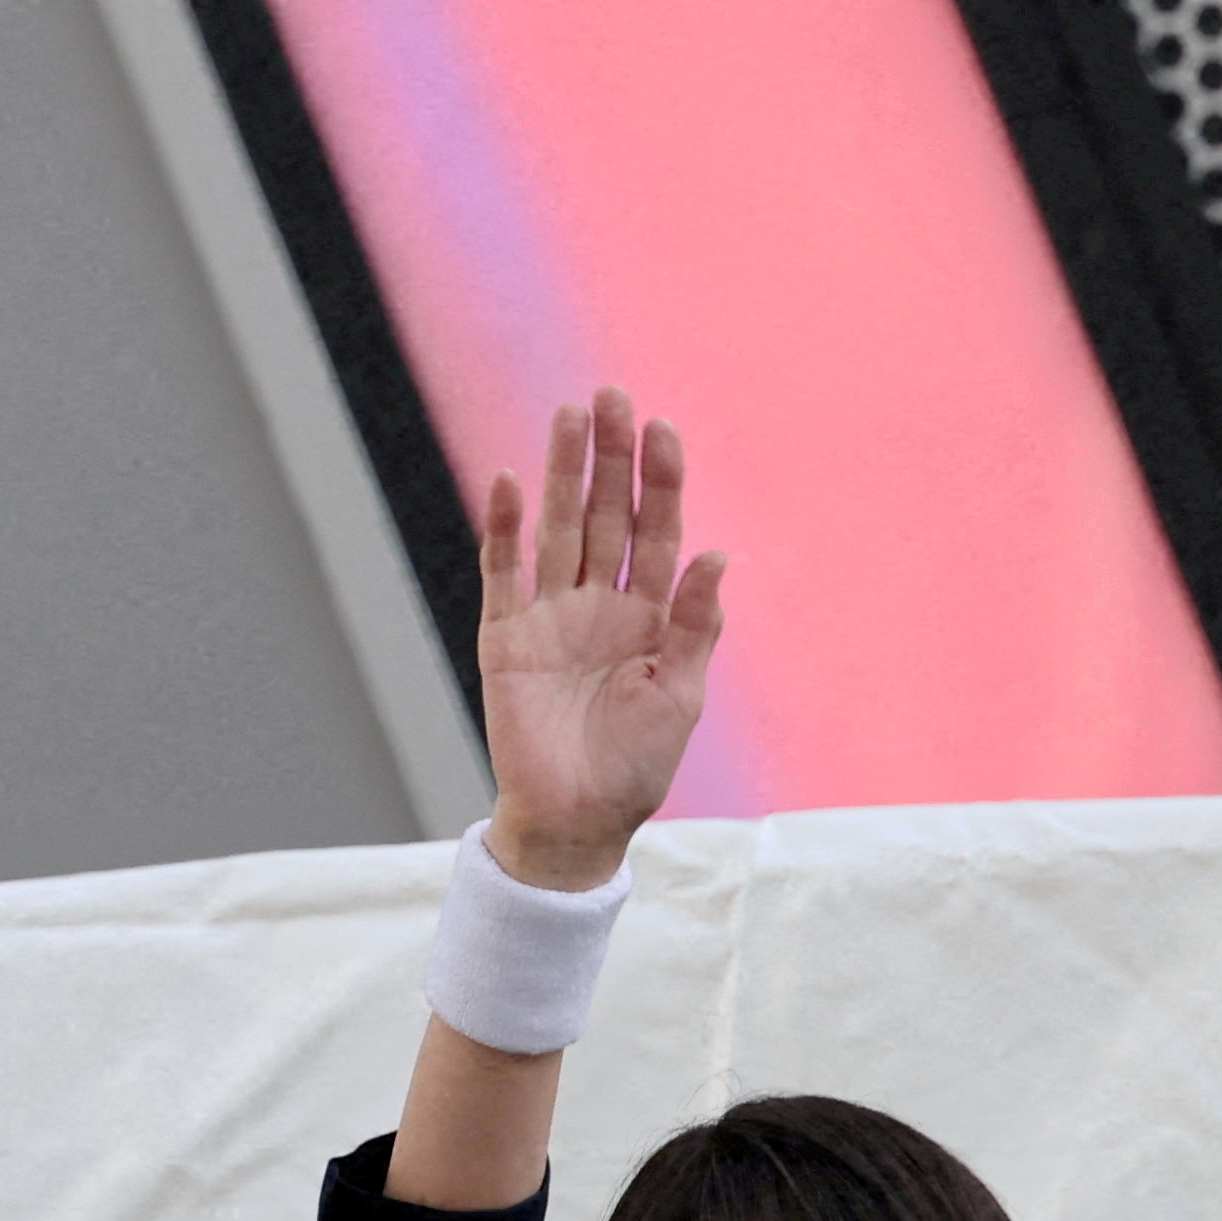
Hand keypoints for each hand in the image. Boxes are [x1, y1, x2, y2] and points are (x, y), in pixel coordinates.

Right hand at [474, 389, 726, 894]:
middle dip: (610, 458)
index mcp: (649, 617)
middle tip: (612, 396)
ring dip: (562, 473)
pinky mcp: (506, 638)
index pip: (656, 533)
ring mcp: (551, 617)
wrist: (576, 823)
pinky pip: (504, 572)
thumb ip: (695, 625)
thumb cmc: (636, 768)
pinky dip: (505, 529)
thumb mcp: (680, 696)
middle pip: (604, 515)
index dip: (660, 483)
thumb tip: (716, 553)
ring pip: (557, 529)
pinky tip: (512, 482)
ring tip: (570, 416)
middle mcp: (600, 605)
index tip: (664, 430)